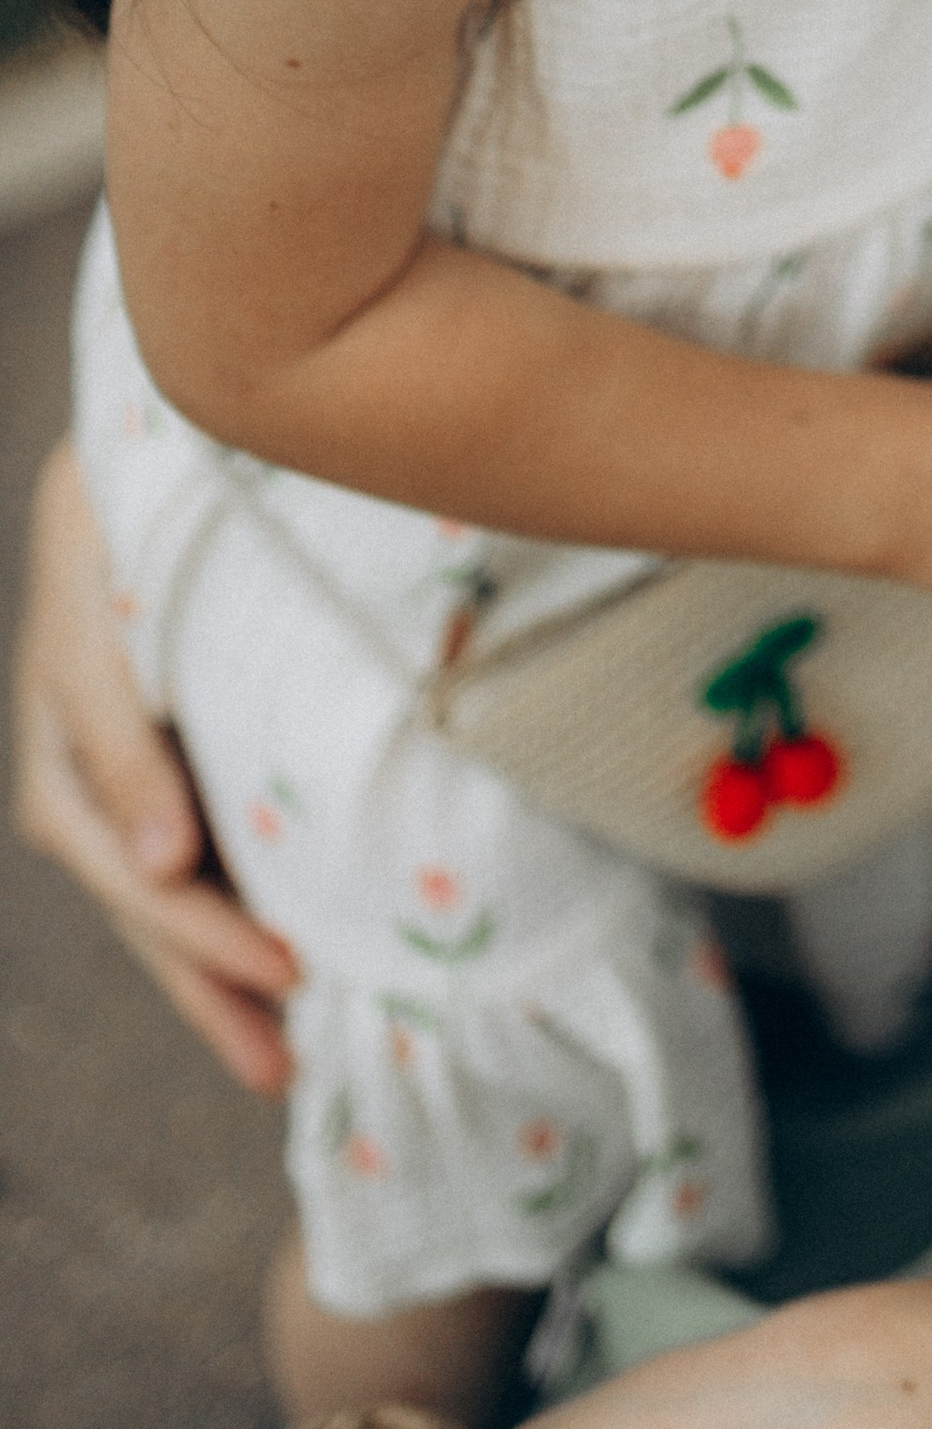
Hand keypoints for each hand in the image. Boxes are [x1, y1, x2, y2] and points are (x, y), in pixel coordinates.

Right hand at [10, 439, 299, 1092]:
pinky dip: (222, 927)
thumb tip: (161, 862)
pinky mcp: (169, 768)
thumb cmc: (139, 514)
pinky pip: (188, 863)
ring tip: (283, 1061)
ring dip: (214, 979)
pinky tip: (276, 983)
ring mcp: (123, 770)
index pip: (127, 853)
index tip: (277, 962)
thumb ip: (117, 727)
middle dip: (208, 980)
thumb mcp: (112, 605)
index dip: (195, 914)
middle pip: (143, 895)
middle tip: (287, 1055)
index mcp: (69, 717)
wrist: (157, 446)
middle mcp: (88, 760)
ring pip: (162, 896)